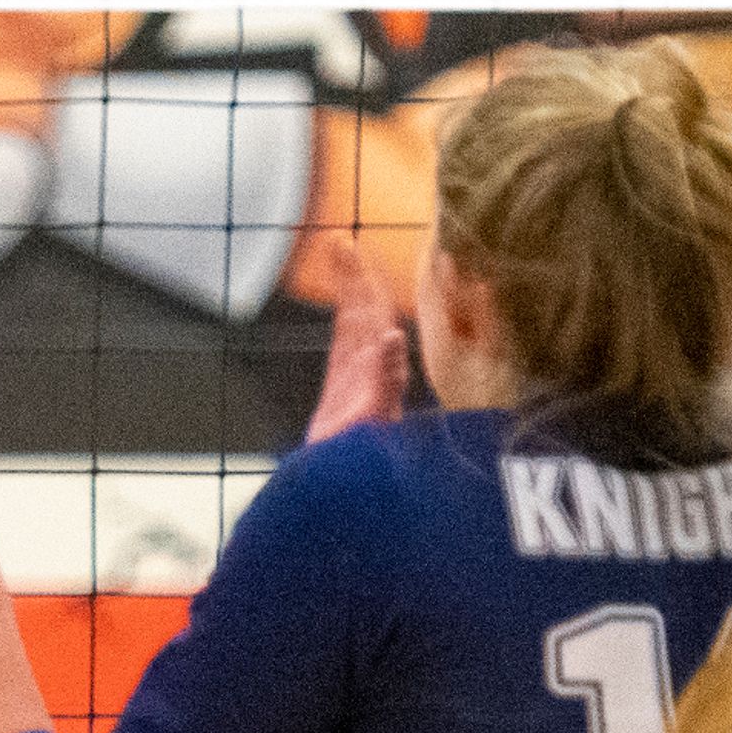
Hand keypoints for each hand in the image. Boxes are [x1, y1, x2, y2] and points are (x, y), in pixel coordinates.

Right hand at [299, 235, 410, 442]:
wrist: (344, 489)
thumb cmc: (369, 460)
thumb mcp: (379, 416)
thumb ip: (385, 378)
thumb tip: (392, 335)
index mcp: (383, 365)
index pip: (376, 312)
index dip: (367, 282)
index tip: (358, 252)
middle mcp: (372, 367)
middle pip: (364, 310)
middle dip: (354, 276)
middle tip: (339, 243)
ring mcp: (357, 375)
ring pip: (354, 321)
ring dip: (348, 290)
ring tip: (338, 256)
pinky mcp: (341, 389)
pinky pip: (345, 344)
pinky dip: (345, 320)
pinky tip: (347, 302)